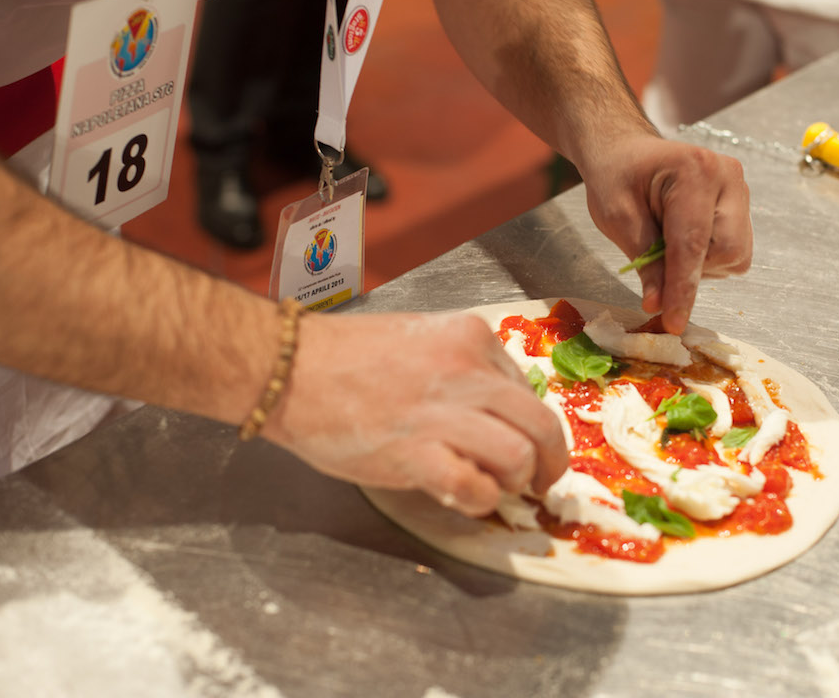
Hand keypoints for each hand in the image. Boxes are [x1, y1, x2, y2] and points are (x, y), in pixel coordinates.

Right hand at [263, 311, 567, 516]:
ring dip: (515, 482)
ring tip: (495, 488)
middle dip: (550, 461)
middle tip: (540, 481)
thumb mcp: (422, 340)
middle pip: (542, 424)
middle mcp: (466, 370)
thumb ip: (464, 370)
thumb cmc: (345, 356)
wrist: (288, 368)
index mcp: (470, 337)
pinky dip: (478, 500)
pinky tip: (464, 497)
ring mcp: (443, 411)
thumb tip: (497, 414)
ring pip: (519, 456)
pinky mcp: (416, 451)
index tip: (525, 444)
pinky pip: (474, 487)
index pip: (528, 389)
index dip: (531, 424)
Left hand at [581, 132, 752, 333]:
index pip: (694, 243)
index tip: (674, 322)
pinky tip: (685, 239)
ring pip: (736, 255)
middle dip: (693, 269)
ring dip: (701, 264)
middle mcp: (728, 176)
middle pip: (727, 251)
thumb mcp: (617, 218)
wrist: (627, 152)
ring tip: (668, 242)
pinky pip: (737, 250)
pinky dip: (709, 257)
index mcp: (694, 171)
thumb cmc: (616, 177)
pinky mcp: (742, 203)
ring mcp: (740, 189)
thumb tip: (659, 305)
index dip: (683, 288)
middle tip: (657, 260)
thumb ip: (644, 261)